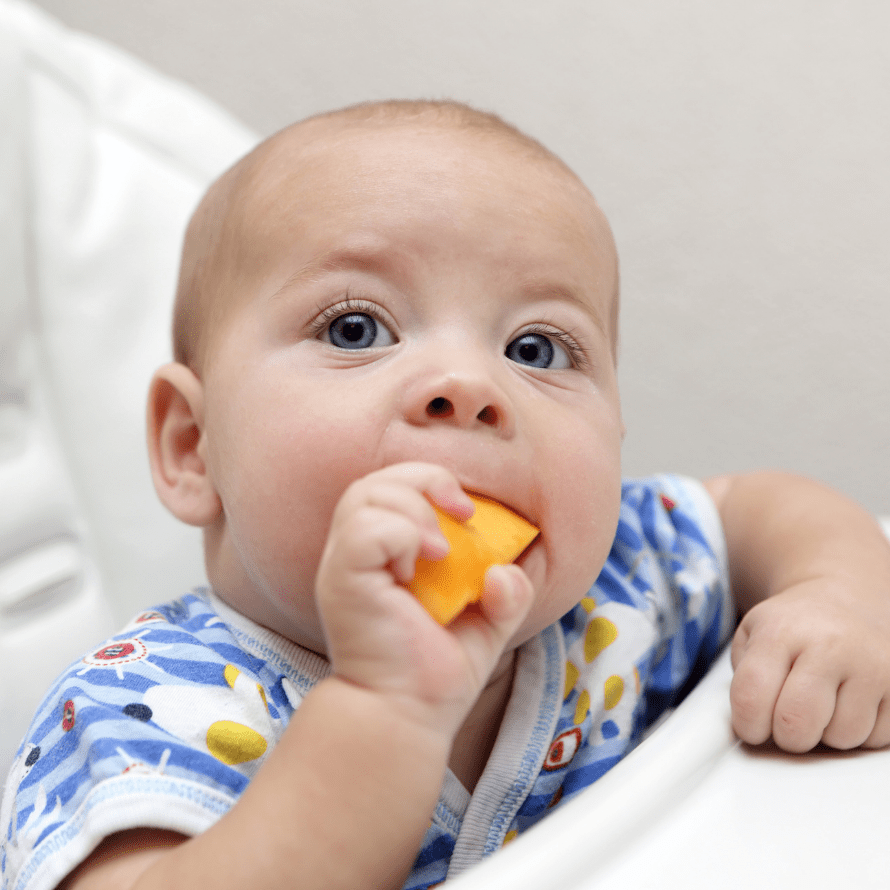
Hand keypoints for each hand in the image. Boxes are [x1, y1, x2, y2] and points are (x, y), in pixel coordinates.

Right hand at [315, 462, 533, 737]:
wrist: (407, 715)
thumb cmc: (435, 672)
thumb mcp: (488, 626)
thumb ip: (509, 594)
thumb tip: (509, 570)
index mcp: (384, 552)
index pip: (394, 484)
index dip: (432, 480)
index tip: (469, 510)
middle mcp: (357, 552)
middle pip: (377, 479)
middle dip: (427, 479)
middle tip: (463, 514)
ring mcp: (345, 564)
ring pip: (366, 493)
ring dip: (415, 508)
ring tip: (439, 552)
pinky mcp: (342, 579)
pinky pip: (365, 529)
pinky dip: (400, 535)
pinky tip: (416, 569)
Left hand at [730, 577, 889, 751]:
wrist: (845, 602)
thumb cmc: (793, 628)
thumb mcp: (752, 635)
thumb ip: (742, 677)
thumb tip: (748, 726)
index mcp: (781, 632)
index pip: (752, 696)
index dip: (747, 724)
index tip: (751, 725)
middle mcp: (829, 645)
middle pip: (797, 724)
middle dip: (787, 736)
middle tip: (786, 720)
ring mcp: (871, 665)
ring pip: (841, 737)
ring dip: (827, 733)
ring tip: (823, 702)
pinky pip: (875, 738)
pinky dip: (859, 731)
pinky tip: (851, 701)